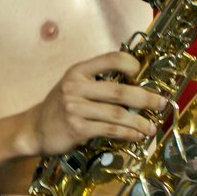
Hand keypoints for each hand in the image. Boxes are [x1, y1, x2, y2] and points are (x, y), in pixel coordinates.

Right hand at [25, 52, 166, 156]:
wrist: (34, 129)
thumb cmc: (60, 107)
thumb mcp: (74, 85)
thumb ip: (98, 82)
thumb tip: (135, 85)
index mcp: (78, 71)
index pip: (109, 59)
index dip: (129, 63)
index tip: (141, 72)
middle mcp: (75, 86)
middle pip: (119, 90)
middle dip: (145, 98)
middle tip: (162, 103)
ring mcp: (75, 108)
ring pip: (117, 113)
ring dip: (139, 121)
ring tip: (151, 127)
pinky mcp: (77, 128)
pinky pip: (109, 130)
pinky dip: (127, 133)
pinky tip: (137, 135)